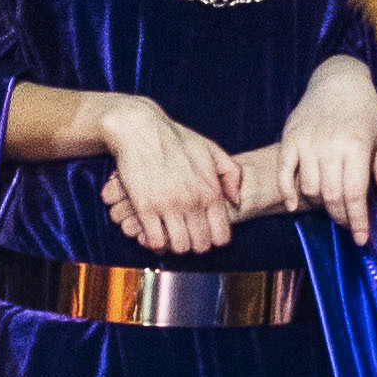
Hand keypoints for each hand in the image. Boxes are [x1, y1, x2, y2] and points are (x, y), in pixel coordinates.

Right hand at [92, 97, 244, 258]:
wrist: (140, 129)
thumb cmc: (175, 138)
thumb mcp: (211, 150)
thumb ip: (231, 175)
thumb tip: (236, 202)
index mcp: (210, 190)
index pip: (221, 236)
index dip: (213, 239)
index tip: (204, 233)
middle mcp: (192, 201)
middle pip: (200, 245)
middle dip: (194, 244)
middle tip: (185, 234)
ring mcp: (168, 205)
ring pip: (178, 247)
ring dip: (174, 245)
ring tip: (169, 234)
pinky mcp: (145, 207)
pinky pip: (155, 240)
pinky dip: (155, 242)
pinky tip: (153, 232)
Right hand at [263, 60, 376, 243]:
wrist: (338, 81)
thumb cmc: (366, 114)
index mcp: (357, 146)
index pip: (355, 195)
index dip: (358, 221)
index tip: (361, 239)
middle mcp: (330, 145)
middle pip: (332, 196)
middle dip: (341, 217)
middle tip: (348, 223)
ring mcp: (307, 142)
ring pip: (309, 189)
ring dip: (320, 204)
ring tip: (332, 204)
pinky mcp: (289, 139)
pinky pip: (284, 175)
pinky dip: (288, 194)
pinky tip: (295, 205)